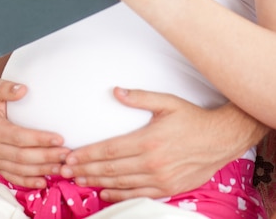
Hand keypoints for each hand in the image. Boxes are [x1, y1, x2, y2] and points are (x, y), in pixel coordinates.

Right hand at [0, 74, 69, 188]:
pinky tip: (44, 182)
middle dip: (46, 157)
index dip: (40, 139)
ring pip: (20, 170)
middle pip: (23, 157)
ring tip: (62, 167)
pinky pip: (13, 177)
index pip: (19, 137)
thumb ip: (5, 87)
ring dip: (42, 170)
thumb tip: (23, 90)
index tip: (59, 138)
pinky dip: (28, 182)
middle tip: (67, 154)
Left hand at [59, 89, 267, 201]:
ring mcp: (160, 178)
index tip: (70, 156)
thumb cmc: (191, 118)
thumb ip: (139, 98)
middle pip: (110, 169)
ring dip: (98, 182)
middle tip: (65, 171)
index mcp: (147, 140)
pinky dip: (120, 195)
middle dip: (85, 170)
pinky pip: (138, 194)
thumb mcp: (167, 102)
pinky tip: (105, 193)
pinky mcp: (168, 188)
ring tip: (79, 181)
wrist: (220, 139)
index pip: (109, 150)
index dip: (87, 154)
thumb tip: (116, 91)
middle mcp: (152, 162)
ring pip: (121, 183)